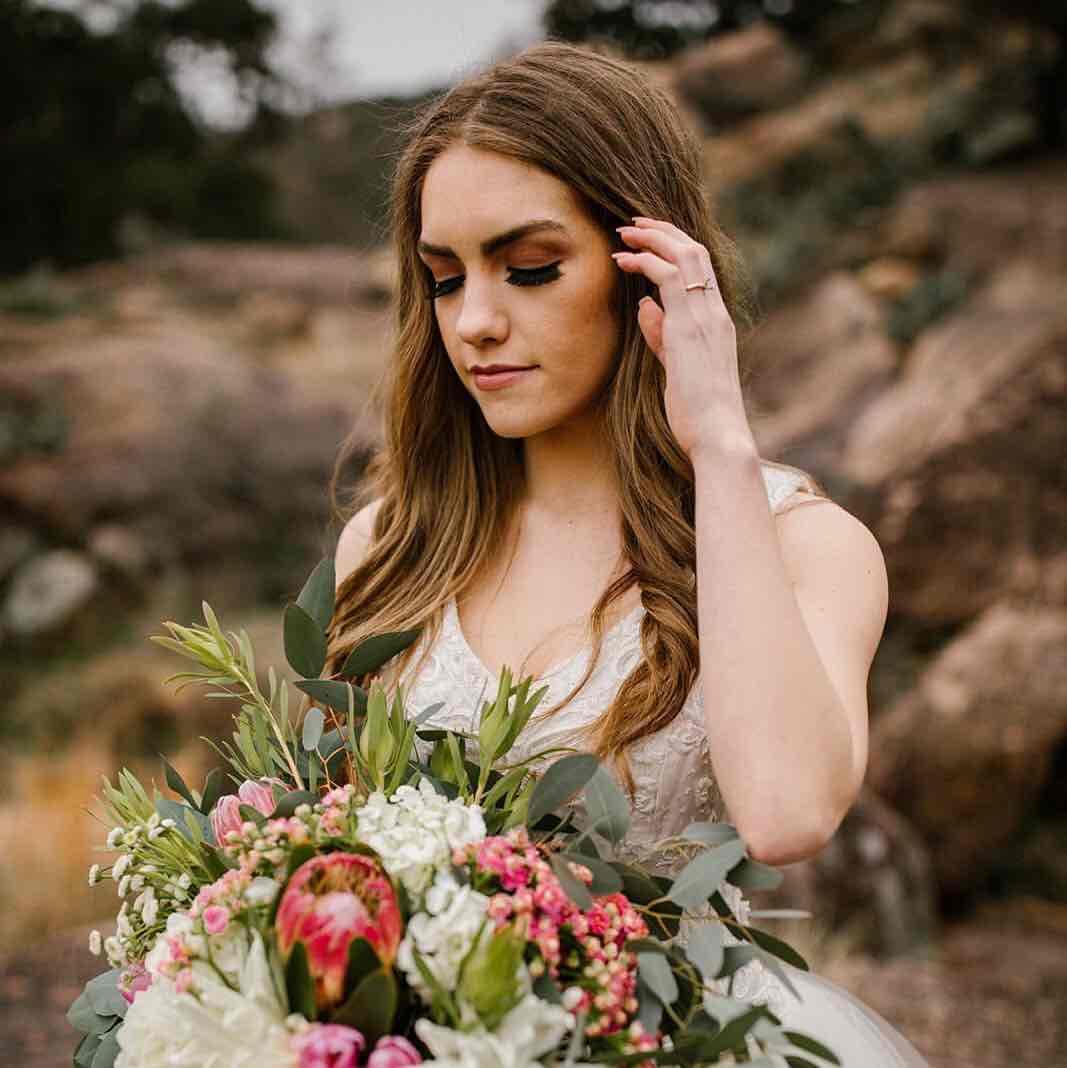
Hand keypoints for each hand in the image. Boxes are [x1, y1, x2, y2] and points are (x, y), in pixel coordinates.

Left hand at [612, 216, 754, 459]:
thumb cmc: (698, 412)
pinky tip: (624, 260)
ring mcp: (705, 318)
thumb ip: (663, 336)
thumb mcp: (677, 367)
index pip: (700, 270)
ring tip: (624, 232)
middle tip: (633, 223)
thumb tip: (646, 306)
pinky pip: (668, 279)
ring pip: (684, 255)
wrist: (717, 434)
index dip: (674, 247)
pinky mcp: (689, 327)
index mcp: (716, 322)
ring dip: (652, 238)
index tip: (648, 239)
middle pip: (695, 252)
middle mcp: (715, 313)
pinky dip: (645, 261)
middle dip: (663, 231)